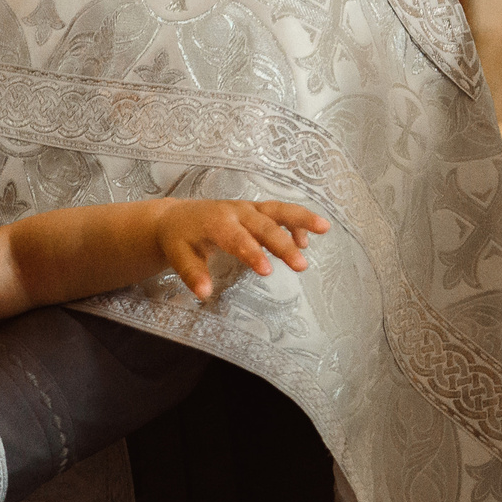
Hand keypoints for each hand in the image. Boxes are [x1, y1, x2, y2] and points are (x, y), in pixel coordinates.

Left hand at [156, 199, 329, 299]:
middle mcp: (235, 211)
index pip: (237, 238)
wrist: (176, 217)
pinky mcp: (255, 210)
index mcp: (215, 222)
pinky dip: (294, 222)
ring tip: (325, 228)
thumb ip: (192, 274)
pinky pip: (278, 212)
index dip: (252, 253)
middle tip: (301, 266)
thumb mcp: (178, 257)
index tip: (267, 271)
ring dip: (301, 218)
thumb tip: (204, 293)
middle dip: (282, 244)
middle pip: (263, 226)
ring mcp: (247, 208)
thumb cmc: (179, 240)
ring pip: (277, 210)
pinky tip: (306, 241)